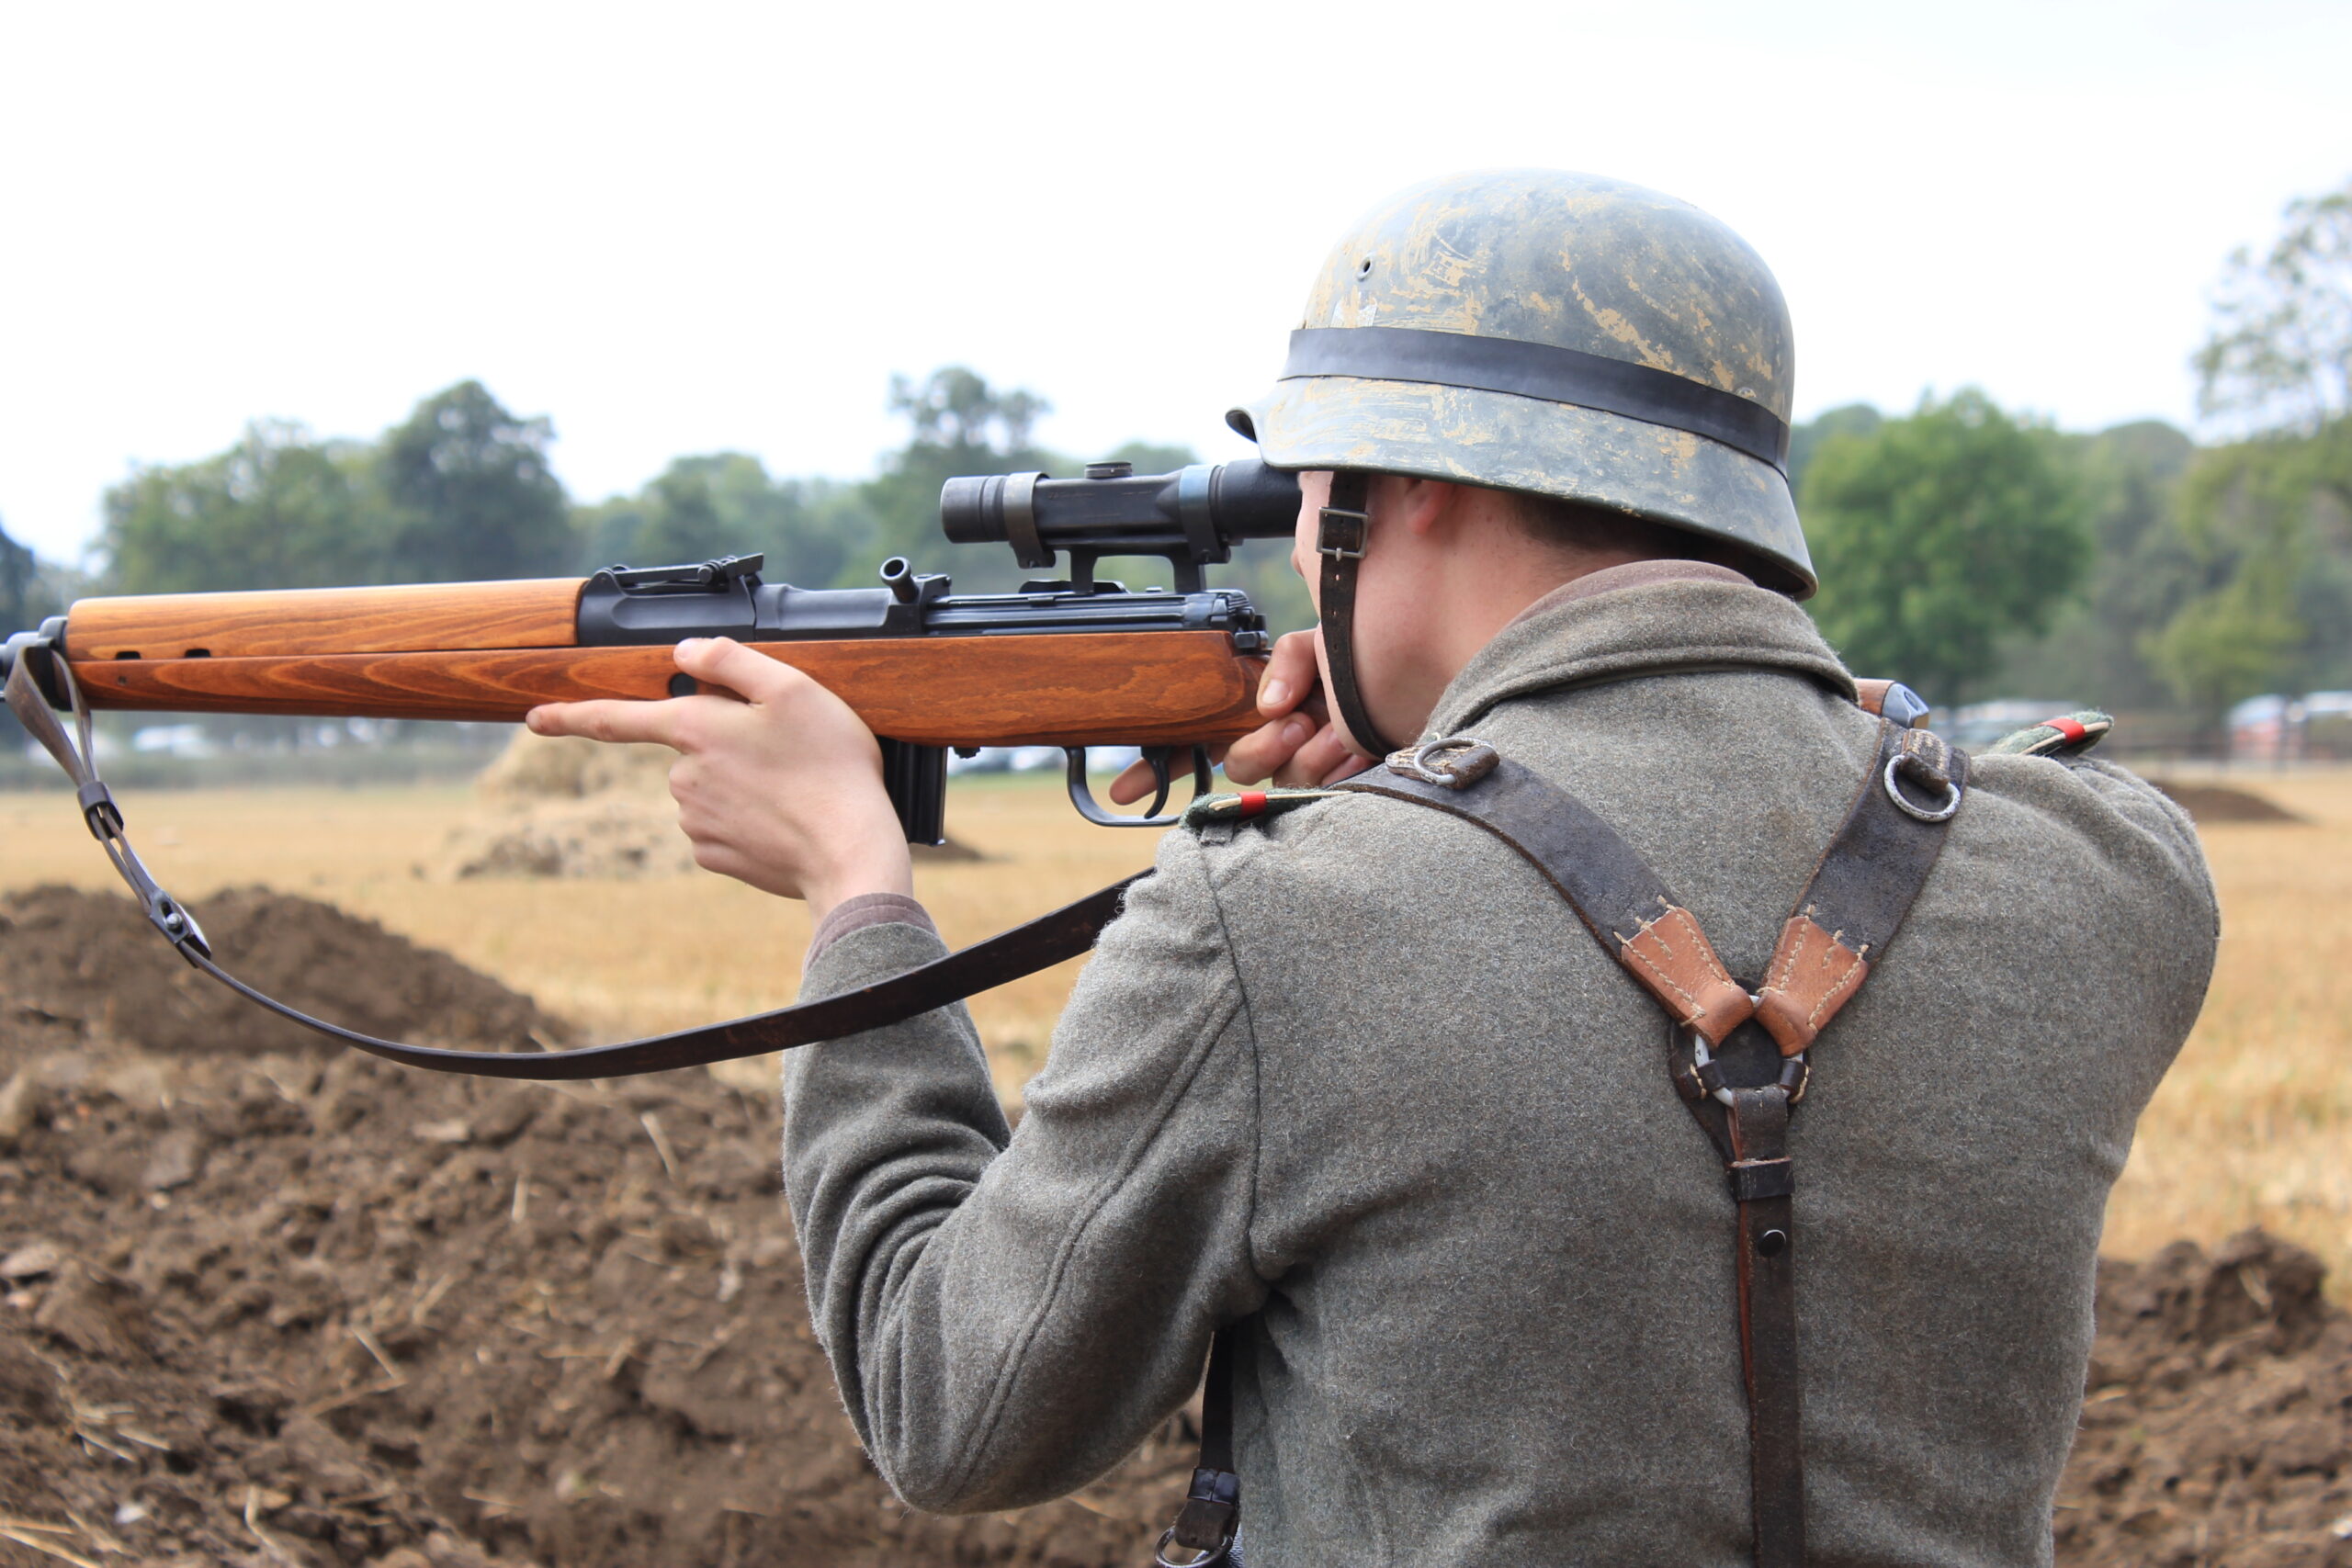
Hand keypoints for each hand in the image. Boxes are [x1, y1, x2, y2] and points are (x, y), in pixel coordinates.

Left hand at [525, 638, 911, 919]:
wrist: (850, 853)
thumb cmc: (831, 767)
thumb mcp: (793, 689)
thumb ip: (730, 660)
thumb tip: (683, 653)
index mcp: (695, 729)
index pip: (616, 718)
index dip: (571, 715)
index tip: (534, 718)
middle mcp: (683, 778)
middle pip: (689, 749)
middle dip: (724, 745)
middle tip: (785, 751)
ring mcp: (696, 822)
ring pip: (707, 788)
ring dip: (740, 782)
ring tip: (793, 786)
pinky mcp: (716, 856)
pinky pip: (721, 826)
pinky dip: (747, 819)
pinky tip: (782, 819)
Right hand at [1105, 630, 1371, 805]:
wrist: (1418, 685)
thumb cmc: (1362, 665)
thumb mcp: (1318, 646)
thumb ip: (1287, 662)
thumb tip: (1268, 707)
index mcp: (1255, 713)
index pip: (1193, 745)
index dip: (1157, 768)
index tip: (1126, 790)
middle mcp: (1274, 745)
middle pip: (1238, 768)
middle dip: (1262, 748)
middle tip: (1295, 724)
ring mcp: (1304, 770)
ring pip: (1279, 782)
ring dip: (1308, 753)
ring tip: (1334, 728)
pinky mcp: (1335, 789)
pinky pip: (1318, 791)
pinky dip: (1336, 764)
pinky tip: (1355, 748)